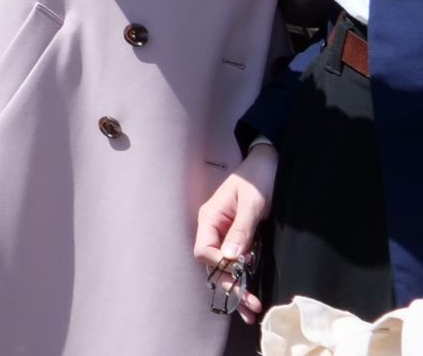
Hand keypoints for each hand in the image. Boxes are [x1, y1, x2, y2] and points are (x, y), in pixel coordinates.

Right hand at [193, 145, 276, 321]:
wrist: (269, 164)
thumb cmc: (258, 179)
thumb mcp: (252, 204)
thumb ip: (240, 230)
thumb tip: (230, 258)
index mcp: (210, 218)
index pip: (204, 251)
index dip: (220, 265)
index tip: (240, 271)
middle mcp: (214, 229)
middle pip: (213, 265)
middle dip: (230, 286)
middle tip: (251, 306)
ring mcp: (226, 235)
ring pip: (224, 267)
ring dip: (236, 288)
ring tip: (252, 310)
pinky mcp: (240, 239)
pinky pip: (236, 262)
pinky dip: (243, 279)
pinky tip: (251, 294)